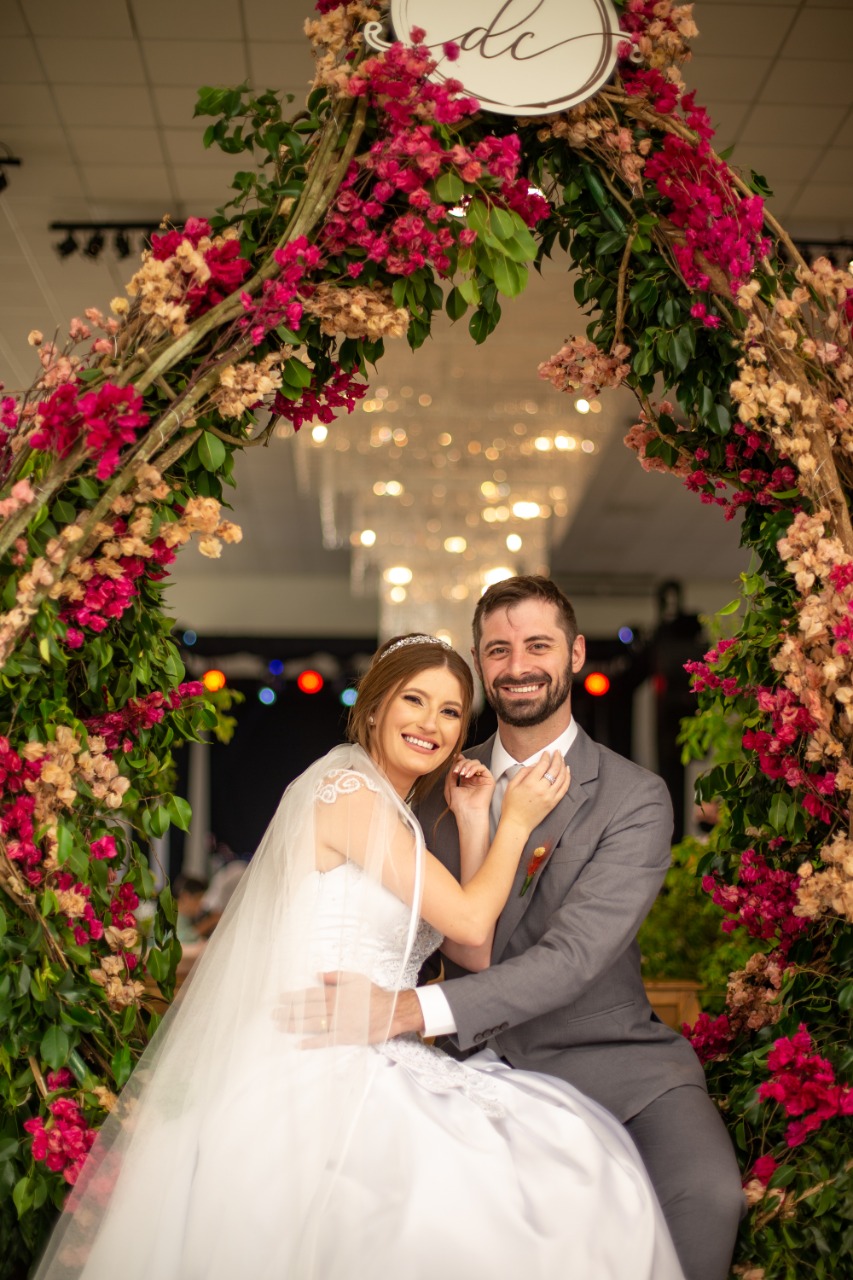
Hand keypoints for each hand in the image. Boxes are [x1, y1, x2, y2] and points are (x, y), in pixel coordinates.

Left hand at [273, 972, 422, 1045]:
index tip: (280, 998)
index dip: (294, 997)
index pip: (310, 995)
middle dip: (289, 1012)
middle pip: (307, 1011)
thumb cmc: (373, 993)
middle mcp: (335, 1009)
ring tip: (280, 1026)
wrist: (391, 1011)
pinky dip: (312, 1043)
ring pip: (312, 1025)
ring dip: (295, 1026)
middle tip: (274, 1014)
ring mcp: (339, 1024)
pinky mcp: (345, 1037)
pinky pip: (325, 1041)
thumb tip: (317, 974)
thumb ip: (335, 976)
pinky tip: (299, 1044)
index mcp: (336, 994)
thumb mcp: (355, 978)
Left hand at [444, 756, 494, 819]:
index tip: (454, 757)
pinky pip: (482, 767)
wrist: (468, 813)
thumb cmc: (459, 805)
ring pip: (476, 763)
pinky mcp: (488, 780)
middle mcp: (474, 779)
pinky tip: (468, 775)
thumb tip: (454, 763)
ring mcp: (481, 779)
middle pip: (469, 762)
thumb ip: (451, 775)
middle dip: (461, 764)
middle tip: (456, 771)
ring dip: (467, 765)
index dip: (459, 759)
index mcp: (465, 781)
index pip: (464, 765)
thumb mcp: (450, 787)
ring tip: (462, 773)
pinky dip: (474, 768)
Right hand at [501, 750, 569, 833]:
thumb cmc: (511, 805)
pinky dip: (567, 778)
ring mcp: (550, 797)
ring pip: (562, 777)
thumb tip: (535, 765)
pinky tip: (567, 772)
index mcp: (530, 783)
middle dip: (557, 758)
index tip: (546, 752)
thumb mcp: (511, 785)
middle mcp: (542, 789)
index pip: (543, 765)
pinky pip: (564, 788)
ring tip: (562, 759)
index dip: (546, 756)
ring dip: (563, 766)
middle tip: (557, 752)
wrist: (517, 824)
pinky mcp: (554, 803)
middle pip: (554, 769)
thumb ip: (523, 772)